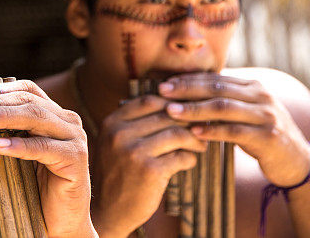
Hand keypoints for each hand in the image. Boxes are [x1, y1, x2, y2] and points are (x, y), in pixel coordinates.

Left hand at [0, 80, 95, 237]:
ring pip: (36, 119)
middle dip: (1, 103)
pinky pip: (42, 147)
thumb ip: (10, 128)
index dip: (5, 88)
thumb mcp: (21, 150)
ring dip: (6, 118)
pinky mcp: (76, 159)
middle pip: (31, 102)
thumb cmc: (35, 185)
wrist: (59, 221)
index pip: (30, 90)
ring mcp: (75, 138)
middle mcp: (69, 121)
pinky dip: (19, 146)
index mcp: (56, 114)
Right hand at [92, 94, 205, 237]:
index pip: (149, 100)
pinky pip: (181, 157)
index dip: (172, 104)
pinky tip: (188, 162)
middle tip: (201, 129)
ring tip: (199, 146)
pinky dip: (190, 158)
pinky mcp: (150, 171)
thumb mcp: (114, 141)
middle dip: (189, 122)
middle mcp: (120, 134)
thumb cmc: (117, 172)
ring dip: (194, 140)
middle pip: (166, 116)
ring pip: (177, 134)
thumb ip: (135, 122)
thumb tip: (173, 104)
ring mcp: (134, 152)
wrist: (107, 209)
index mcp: (112, 122)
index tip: (185, 112)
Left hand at [159, 72, 309, 186]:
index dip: (188, 80)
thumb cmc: (260, 133)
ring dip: (194, 109)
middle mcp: (261, 96)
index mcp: (252, 86)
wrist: (295, 160)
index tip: (164, 84)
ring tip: (171, 111)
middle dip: (186, 89)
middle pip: (216, 89)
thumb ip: (222, 100)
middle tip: (162, 92)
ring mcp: (266, 115)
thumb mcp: (244, 111)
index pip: (214, 78)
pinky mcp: (268, 137)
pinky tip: (193, 133)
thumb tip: (185, 91)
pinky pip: (234, 132)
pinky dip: (212, 131)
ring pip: (223, 108)